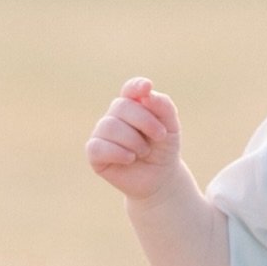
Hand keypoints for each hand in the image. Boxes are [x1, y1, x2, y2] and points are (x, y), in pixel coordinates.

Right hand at [86, 77, 181, 200]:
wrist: (161, 179)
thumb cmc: (164, 149)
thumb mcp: (171, 127)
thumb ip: (164, 107)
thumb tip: (147, 94)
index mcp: (133, 105)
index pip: (130, 89)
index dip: (136, 86)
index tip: (147, 87)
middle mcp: (114, 116)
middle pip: (121, 106)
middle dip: (145, 121)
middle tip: (160, 136)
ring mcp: (102, 134)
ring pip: (110, 126)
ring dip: (134, 141)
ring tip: (144, 151)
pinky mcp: (95, 153)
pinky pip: (98, 146)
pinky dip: (118, 152)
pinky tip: (130, 158)